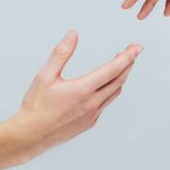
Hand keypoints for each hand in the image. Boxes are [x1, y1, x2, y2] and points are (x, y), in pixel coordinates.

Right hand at [4, 30, 141, 161]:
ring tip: (121, 64)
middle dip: (128, 64)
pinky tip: (106, 84)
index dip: (127, 57)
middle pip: (118, 80)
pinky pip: (106, 103)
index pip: (112, 70)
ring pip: (114, 92)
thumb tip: (73, 34)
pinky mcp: (90, 123)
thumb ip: (61, 53)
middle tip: (133, 51)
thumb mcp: (45, 75)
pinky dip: (110, 90)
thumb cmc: (36, 105)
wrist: (31, 135)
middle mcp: (92, 103)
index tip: (137, 48)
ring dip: (121, 77)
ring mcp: (92, 115)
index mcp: (82, 90)